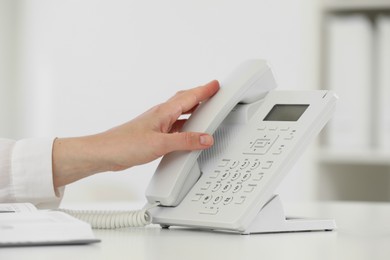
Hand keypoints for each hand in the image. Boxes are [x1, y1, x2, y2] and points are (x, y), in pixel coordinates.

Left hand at [52, 80, 219, 186]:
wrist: (105, 153)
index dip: (205, 90)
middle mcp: (161, 115)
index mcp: (164, 112)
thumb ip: (185, 141)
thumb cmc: (125, 144)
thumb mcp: (161, 144)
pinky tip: (187, 132)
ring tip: (205, 110)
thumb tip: (205, 138)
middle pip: (185, 100)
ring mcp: (157, 124)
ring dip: (193, 109)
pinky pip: (174, 125)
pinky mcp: (153, 135)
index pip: (190, 97)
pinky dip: (185, 125)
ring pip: (180, 113)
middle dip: (200, 95)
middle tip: (213, 92)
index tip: (216, 84)